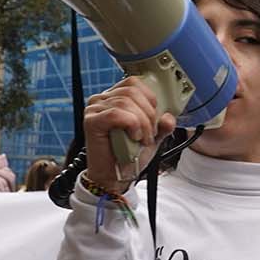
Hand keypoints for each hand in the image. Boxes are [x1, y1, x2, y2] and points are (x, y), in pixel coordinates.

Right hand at [82, 77, 177, 193]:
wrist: (114, 177)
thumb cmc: (128, 156)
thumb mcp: (152, 137)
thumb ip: (161, 125)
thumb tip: (168, 117)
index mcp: (115, 97)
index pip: (133, 82)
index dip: (149, 99)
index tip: (154, 119)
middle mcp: (102, 99)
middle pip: (131, 91)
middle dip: (148, 114)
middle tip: (149, 134)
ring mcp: (95, 109)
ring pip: (125, 102)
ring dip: (142, 123)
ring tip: (142, 139)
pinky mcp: (91, 121)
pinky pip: (116, 114)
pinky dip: (131, 125)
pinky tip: (133, 137)